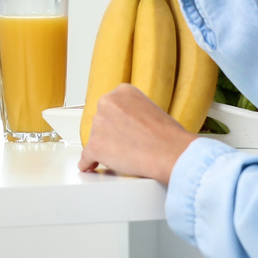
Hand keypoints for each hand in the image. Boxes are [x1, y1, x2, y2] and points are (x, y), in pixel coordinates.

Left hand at [78, 84, 197, 183]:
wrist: (170, 152)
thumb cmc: (169, 135)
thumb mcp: (151, 108)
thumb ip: (133, 112)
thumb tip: (127, 124)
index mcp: (122, 91)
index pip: (110, 107)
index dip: (117, 122)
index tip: (121, 130)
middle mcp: (107, 103)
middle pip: (101, 122)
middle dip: (110, 134)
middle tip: (127, 145)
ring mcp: (99, 124)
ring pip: (96, 139)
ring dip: (106, 149)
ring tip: (126, 157)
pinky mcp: (95, 145)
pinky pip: (86, 157)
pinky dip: (88, 163)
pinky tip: (90, 166)